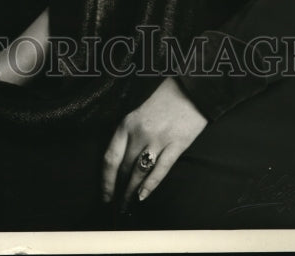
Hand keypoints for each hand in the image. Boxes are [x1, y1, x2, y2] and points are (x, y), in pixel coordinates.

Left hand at [103, 78, 207, 207]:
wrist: (190, 88)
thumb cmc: (163, 99)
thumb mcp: (138, 112)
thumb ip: (129, 133)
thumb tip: (120, 159)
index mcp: (127, 123)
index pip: (110, 157)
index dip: (105, 180)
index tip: (104, 194)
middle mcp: (140, 133)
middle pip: (124, 168)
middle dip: (118, 190)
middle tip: (115, 206)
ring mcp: (159, 139)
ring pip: (139, 172)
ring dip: (131, 192)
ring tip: (127, 205)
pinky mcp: (177, 144)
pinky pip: (161, 169)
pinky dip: (151, 185)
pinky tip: (143, 196)